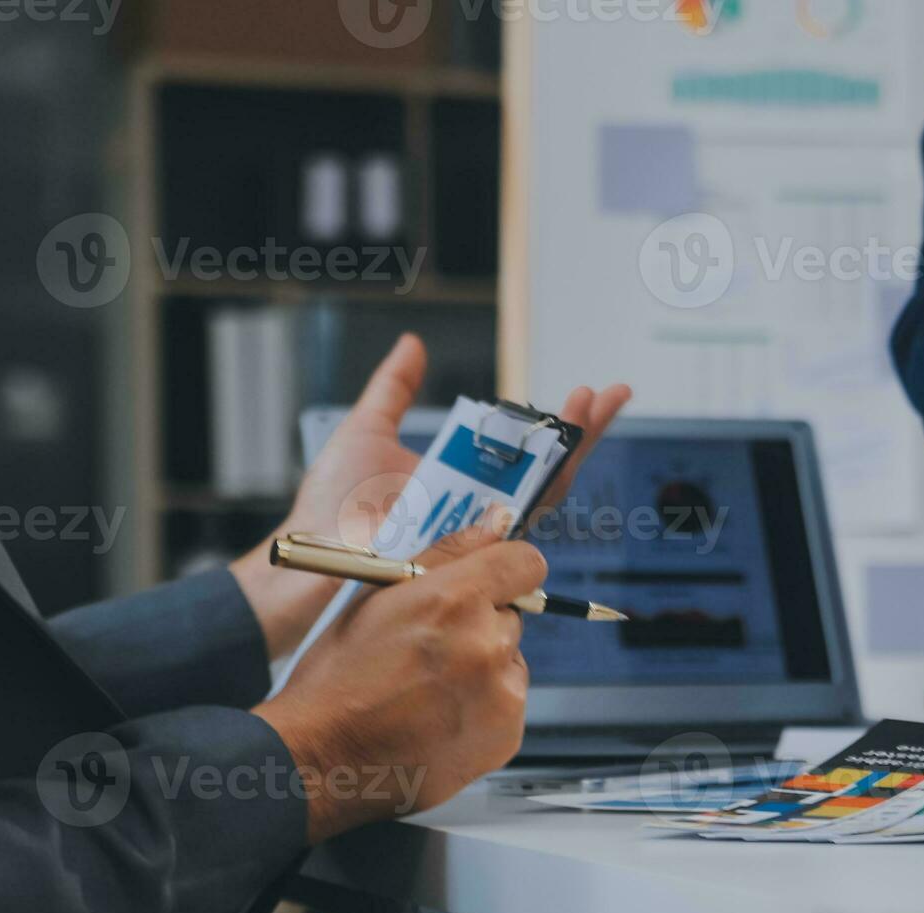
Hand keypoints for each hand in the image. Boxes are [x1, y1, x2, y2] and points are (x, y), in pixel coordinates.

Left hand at [230, 334, 632, 656]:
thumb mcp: (365, 429)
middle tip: (609, 394)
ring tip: (592, 404)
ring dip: (576, 445)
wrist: (313, 555)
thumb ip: (394, 389)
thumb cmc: (330, 509)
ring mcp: (481, 525)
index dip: (557, 421)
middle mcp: (479, 502)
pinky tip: (563, 449)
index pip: (523, 448)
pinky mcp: (477, 544)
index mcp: (460, 476)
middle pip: (548, 465)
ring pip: (548, 488)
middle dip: (584, 429)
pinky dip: (548, 482)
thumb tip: (414, 346)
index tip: (585, 391)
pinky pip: (525, 516)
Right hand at [252, 523, 546, 841]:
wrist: (321, 760)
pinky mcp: (507, 735)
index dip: (506, 569)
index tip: (491, 580)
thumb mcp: (378, 596)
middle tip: (429, 646)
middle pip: (511, 614)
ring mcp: (501, 694)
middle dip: (480, 622)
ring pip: (508, 660)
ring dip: (482, 666)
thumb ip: (447, 553)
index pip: (525, 562)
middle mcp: (486, 644)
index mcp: (454, 600)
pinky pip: (507, 703)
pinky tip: (436, 717)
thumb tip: (498, 522)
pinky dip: (482, 707)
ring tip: (425, 689)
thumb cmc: (338, 677)